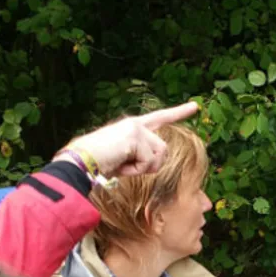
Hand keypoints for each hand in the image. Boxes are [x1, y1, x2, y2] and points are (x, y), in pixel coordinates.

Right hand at [55, 101, 198, 177]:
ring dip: (142, 168)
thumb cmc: (96, 164)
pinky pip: (147, 162)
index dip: (178, 112)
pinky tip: (119, 165)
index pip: (160, 118)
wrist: (80, 162)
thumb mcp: (122, 159)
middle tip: (127, 168)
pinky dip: (135, 170)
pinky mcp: (135, 137)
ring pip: (158, 156)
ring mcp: (136, 129)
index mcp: (132, 127)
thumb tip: (154, 162)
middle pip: (163, 150)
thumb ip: (139, 156)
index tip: (194, 106)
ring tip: (122, 165)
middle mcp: (136, 124)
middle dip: (150, 166)